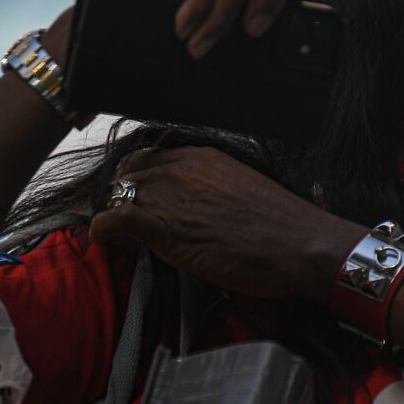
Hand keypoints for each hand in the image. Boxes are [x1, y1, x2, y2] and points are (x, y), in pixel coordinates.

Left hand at [88, 146, 364, 302]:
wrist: (300, 245)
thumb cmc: (282, 226)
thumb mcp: (244, 190)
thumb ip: (212, 191)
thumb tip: (200, 208)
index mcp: (201, 157)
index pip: (150, 160)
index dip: (140, 183)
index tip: (143, 202)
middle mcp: (179, 170)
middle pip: (128, 177)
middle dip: (122, 198)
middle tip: (130, 226)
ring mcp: (169, 196)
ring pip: (115, 197)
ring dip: (114, 217)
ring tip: (125, 240)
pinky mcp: (162, 227)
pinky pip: (112, 221)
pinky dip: (103, 232)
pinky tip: (109, 242)